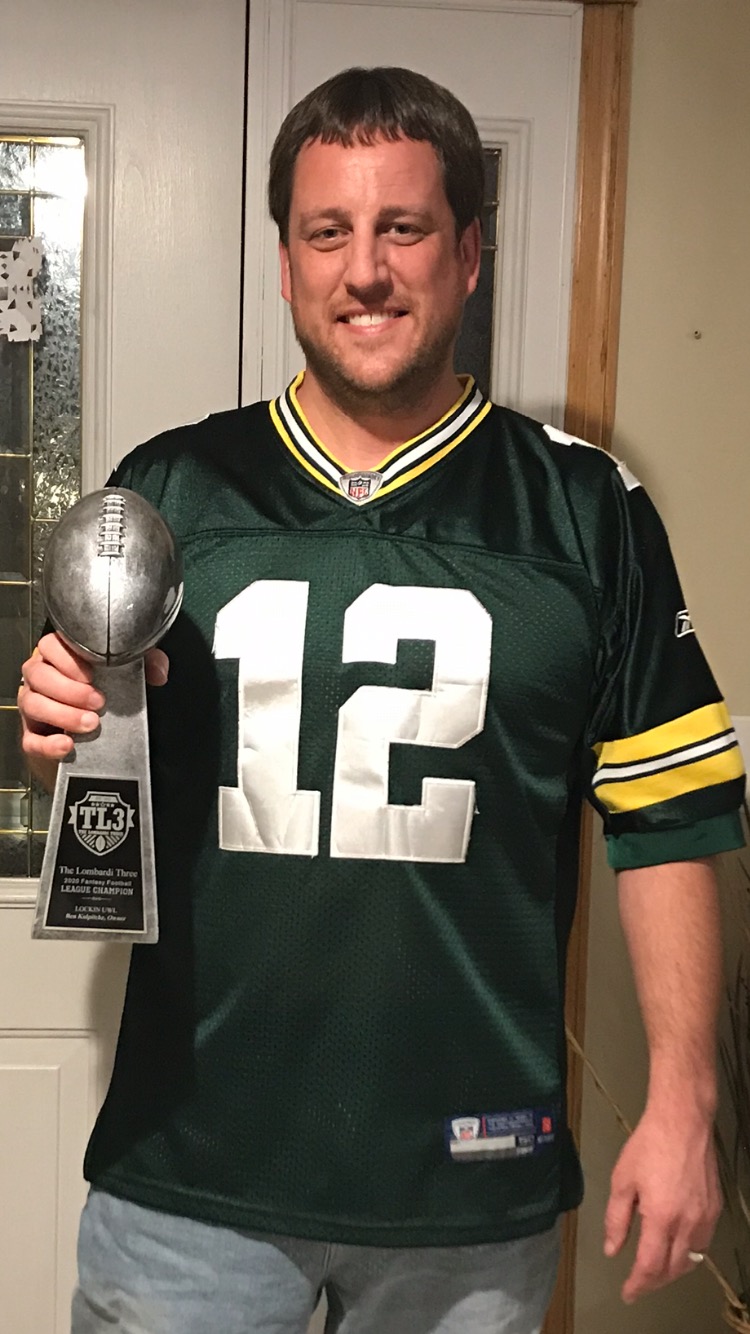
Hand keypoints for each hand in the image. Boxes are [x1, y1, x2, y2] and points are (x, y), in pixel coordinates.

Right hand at [19, 631, 168, 762]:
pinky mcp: (33, 734)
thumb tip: (159, 673)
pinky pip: (30, 740)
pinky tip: (66, 745)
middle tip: (98, 702)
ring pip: (32, 704)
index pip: (49, 645)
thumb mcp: (127, 668)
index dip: (67, 659)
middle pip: (38, 675)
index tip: (92, 673)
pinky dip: (46, 744)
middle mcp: (40, 676)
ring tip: (90, 723)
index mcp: (58, 655)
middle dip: (69, 689)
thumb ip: (145, 662)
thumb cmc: (103, 688)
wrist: (95, 728)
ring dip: (61, 714)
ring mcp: (32, 705)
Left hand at [603, 1105, 720, 1302]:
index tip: (628, 1292)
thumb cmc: (649, 1145)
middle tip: (639, 1283)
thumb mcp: (622, 1180)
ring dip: (673, 1269)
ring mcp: (705, 1217)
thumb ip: (616, 1219)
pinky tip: (677, 1246)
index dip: (638, 1284)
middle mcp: (688, 1223)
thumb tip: (613, 1249)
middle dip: (654, 1281)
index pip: (650, 1266)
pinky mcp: (715, 1208)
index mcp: (661, 1217)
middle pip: (673, 1269)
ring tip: (656, 1269)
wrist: (683, 1121)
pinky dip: (689, 1253)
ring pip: (692, 1259)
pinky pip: (703, 1242)